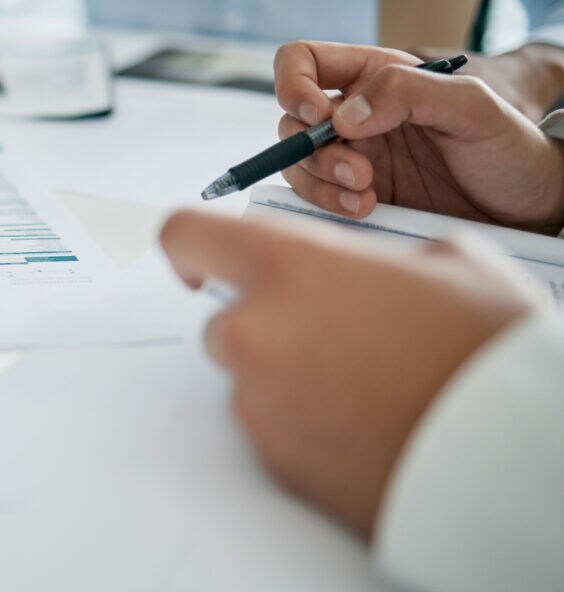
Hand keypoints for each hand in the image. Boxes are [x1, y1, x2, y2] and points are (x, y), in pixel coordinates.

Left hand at [159, 209, 542, 537]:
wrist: (507, 456)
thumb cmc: (483, 349)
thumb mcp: (447, 261)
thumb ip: (368, 257)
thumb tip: (355, 272)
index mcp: (288, 267)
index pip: (186, 234)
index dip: (190, 246)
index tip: (202, 265)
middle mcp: (254, 331)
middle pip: (223, 321)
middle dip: (268, 327)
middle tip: (338, 340)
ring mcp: (257, 403)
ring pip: (248, 378)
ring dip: (286, 378)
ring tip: (364, 387)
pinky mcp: (272, 459)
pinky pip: (271, 429)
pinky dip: (303, 425)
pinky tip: (362, 424)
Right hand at [274, 41, 563, 233]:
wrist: (528, 208)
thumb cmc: (510, 148)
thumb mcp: (473, 107)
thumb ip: (409, 92)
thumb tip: (342, 116)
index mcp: (376, 75)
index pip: (302, 61)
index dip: (293, 84)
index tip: (319, 116)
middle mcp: (355, 112)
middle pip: (292, 121)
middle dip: (314, 150)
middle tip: (360, 173)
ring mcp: (352, 155)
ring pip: (297, 162)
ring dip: (319, 181)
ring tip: (365, 196)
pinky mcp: (353, 194)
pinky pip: (313, 196)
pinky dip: (327, 204)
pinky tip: (364, 209)